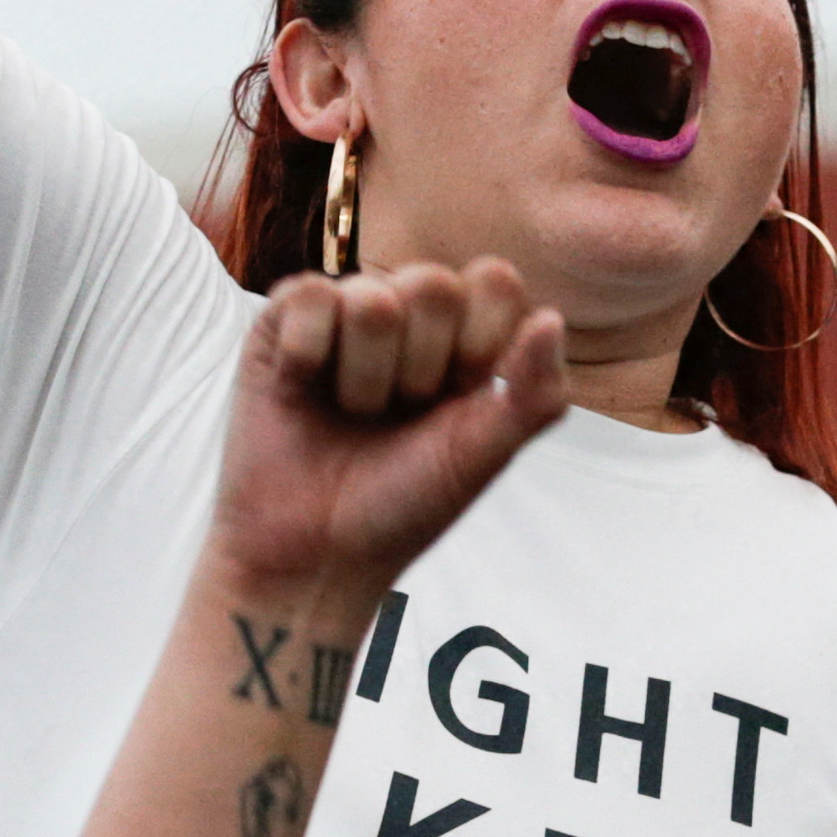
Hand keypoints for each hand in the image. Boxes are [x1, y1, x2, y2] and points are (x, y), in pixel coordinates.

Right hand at [207, 264, 568, 608]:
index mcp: (467, 339)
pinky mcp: (283, 322)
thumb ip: (535, 395)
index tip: (459, 400)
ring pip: (370, 297)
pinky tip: (302, 387)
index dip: (479, 342)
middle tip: (398, 414)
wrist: (315, 554)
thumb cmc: (403, 506)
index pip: (495, 282)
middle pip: (433, 284)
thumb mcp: (483, 456)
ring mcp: (345, 313)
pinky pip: (308, 296)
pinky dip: (309, 352)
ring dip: (364, 376)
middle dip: (419, 367)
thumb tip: (553, 319)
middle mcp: (409, 317)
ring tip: (351, 414)